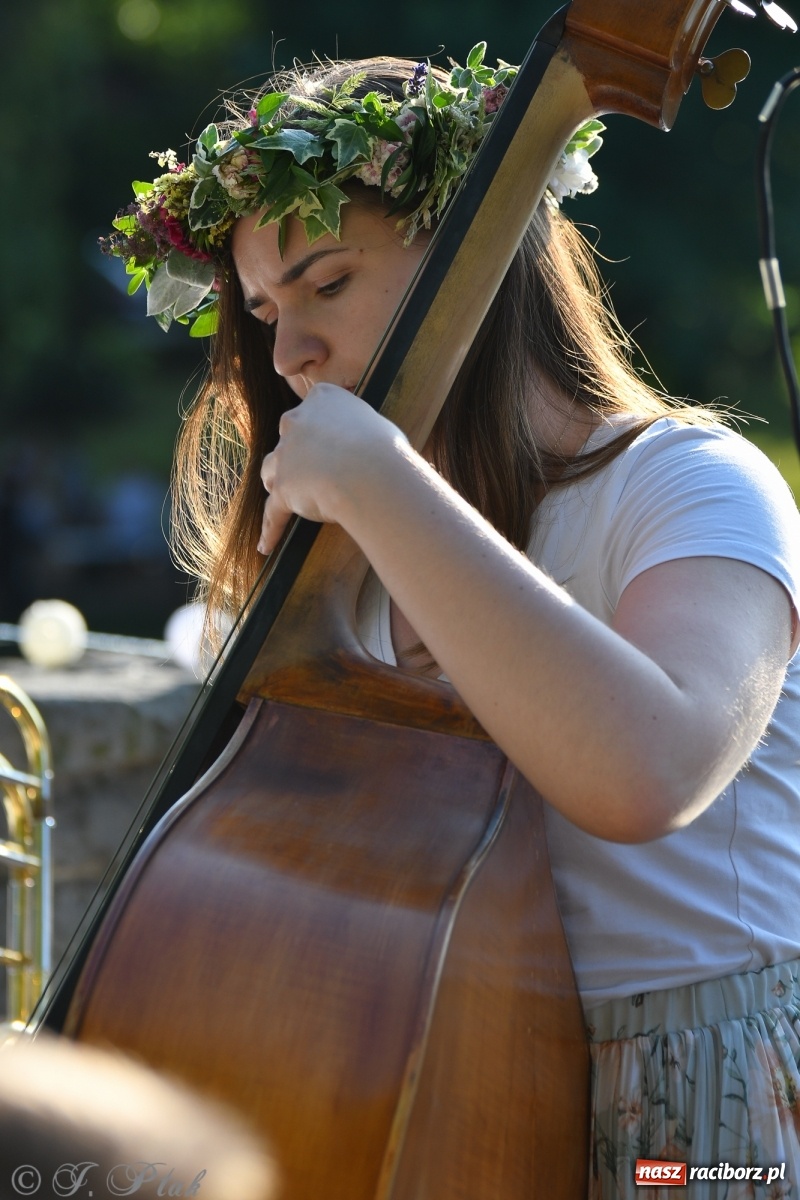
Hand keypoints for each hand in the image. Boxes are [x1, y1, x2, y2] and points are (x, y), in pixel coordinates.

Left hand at [258, 382, 406, 554]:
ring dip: (279, 484)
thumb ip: (363, 430)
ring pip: (272, 470)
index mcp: (323, 398)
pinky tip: (265, 546)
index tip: (329, 440)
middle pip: (288, 439)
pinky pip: (273, 513)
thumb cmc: (385, 448)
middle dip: (295, 455)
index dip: (319, 428)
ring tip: (289, 500)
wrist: (371, 474)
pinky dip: (270, 530)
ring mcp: (286, 455)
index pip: (313, 409)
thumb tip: (373, 442)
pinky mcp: (282, 487)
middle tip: (312, 473)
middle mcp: (297, 421)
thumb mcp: (379, 426)